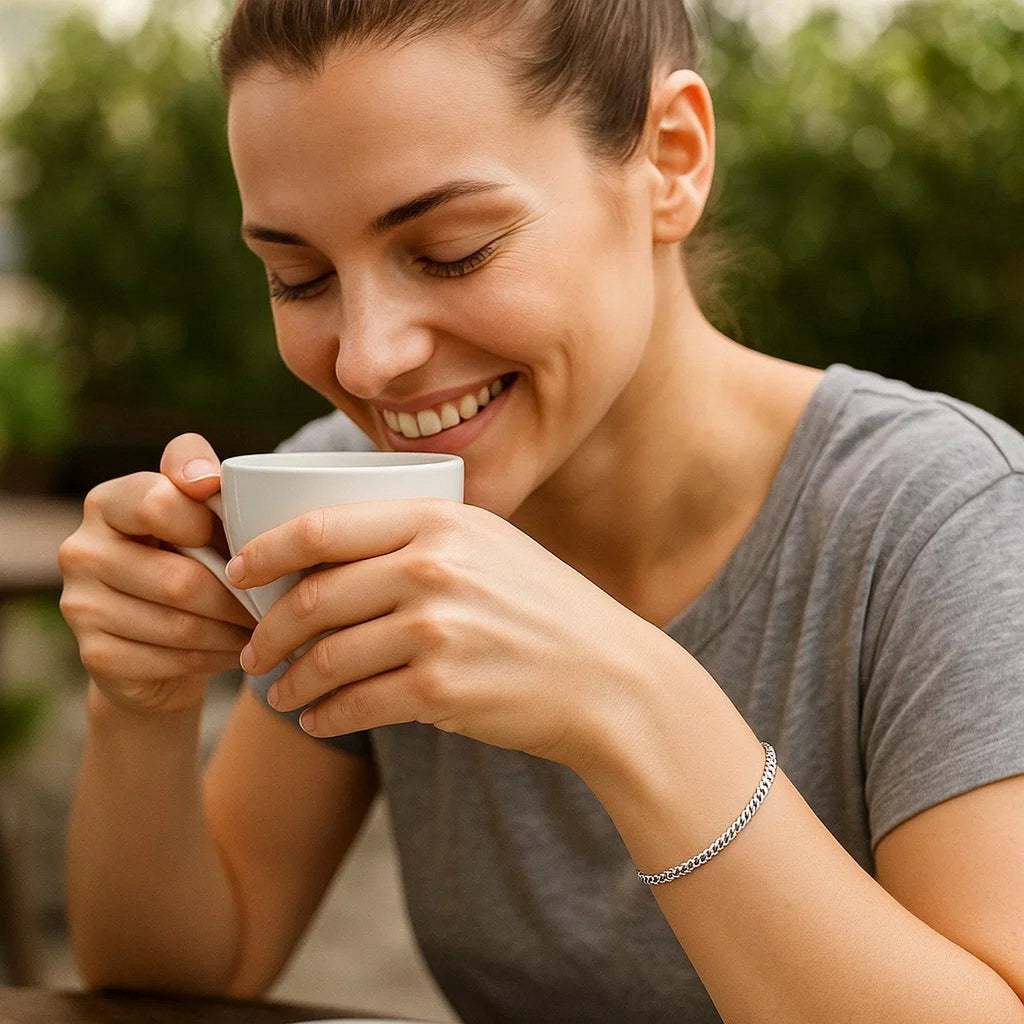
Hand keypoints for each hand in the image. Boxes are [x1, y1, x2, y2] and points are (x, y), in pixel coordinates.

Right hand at [59, 433, 255, 715]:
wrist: (157, 632)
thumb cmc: (190, 553)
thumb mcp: (196, 507)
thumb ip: (197, 472)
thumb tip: (205, 478)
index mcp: (107, 503)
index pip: (157, 502)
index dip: (207, 523)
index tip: (241, 539)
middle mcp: (81, 551)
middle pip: (179, 579)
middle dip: (237, 595)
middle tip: (277, 603)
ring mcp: (82, 607)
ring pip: (181, 626)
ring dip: (234, 631)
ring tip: (267, 628)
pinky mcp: (96, 655)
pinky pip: (173, 661)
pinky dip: (216, 657)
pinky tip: (239, 651)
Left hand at [229, 499, 678, 771]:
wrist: (608, 678)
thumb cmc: (544, 609)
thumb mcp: (490, 546)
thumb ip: (421, 536)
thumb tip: (329, 553)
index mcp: (440, 518)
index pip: (322, 526)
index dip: (264, 551)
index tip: (238, 572)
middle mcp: (434, 566)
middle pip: (314, 596)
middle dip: (267, 629)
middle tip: (252, 650)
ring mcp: (438, 627)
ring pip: (328, 655)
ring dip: (291, 680)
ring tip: (280, 692)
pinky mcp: (441, 687)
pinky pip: (356, 702)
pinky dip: (324, 714)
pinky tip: (317, 719)